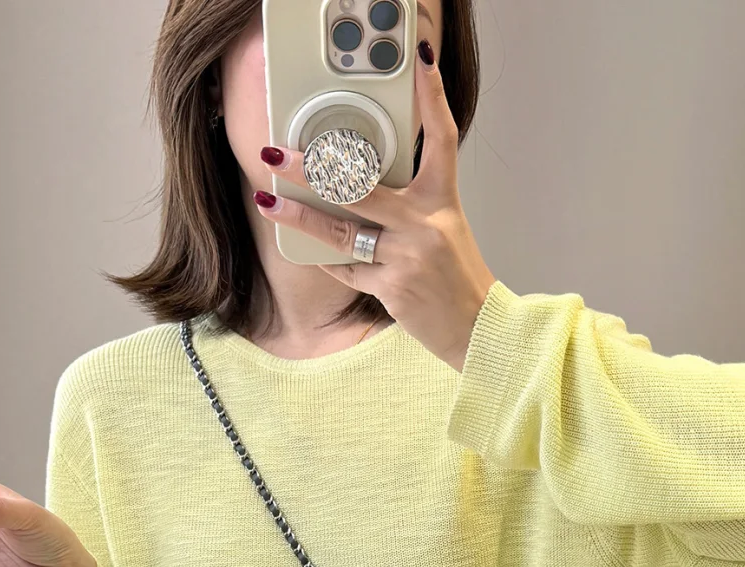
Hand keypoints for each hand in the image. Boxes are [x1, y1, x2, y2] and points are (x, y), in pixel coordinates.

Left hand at [254, 40, 496, 370]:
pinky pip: (347, 269)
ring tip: (269, 201)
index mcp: (443, 199)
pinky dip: (330, 262)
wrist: (476, 328)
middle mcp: (425, 222)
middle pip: (360, 186)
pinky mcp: (393, 287)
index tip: (422, 61)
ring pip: (341, 230)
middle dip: (311, 170)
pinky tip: (312, 252)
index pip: (441, 137)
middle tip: (278, 155)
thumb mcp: (441, 229)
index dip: (432, 97)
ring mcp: (408, 255)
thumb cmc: (455, 277)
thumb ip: (406, 205)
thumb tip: (353, 189)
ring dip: (299, 215)